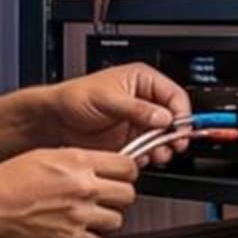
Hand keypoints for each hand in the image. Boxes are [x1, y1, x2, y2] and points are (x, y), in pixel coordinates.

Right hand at [0, 147, 138, 237]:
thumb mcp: (44, 155)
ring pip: (116, 220)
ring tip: (84, 213)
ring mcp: (79, 216)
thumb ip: (78, 160)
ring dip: (104, 218)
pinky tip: (74, 228)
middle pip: (128, 194)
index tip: (119, 176)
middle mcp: (83, 188)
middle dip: (117, 196)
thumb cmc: (6, 181)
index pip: (127, 167)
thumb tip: (100, 167)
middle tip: (103, 196)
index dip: (125, 172)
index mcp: (77, 162)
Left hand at [51, 63, 191, 164]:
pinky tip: (140, 156)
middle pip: (174, 118)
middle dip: (174, 134)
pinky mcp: (131, 138)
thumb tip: (163, 117)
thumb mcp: (107, 99)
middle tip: (170, 146)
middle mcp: (144, 100)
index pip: (174, 95)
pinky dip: (148, 155)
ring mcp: (138, 121)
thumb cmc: (75, 98)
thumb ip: (136, 109)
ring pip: (164, 136)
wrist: (56, 119)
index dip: (181, 113)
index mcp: (141, 80)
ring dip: (162, 147)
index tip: (179, 129)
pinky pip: (149, 149)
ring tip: (155, 154)